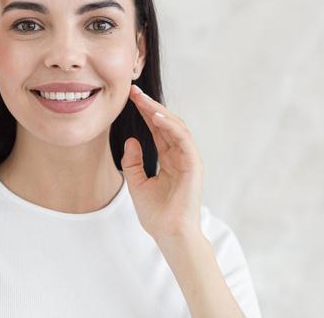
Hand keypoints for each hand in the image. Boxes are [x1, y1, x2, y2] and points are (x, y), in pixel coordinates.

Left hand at [120, 84, 203, 241]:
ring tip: (142, 99)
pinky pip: (183, 139)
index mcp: (168, 158)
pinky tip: (155, 117)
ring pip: (176, 126)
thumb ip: (133, 163)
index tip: (130, 98)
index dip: (144, 112)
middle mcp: (180, 155)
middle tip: (133, 91)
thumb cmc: (156, 214)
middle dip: (149, 105)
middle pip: (165, 123)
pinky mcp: (193, 164)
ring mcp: (188, 159)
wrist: (169, 234)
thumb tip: (131, 140)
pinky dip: (170, 126)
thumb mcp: (136, 184)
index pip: (156, 129)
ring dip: (159, 111)